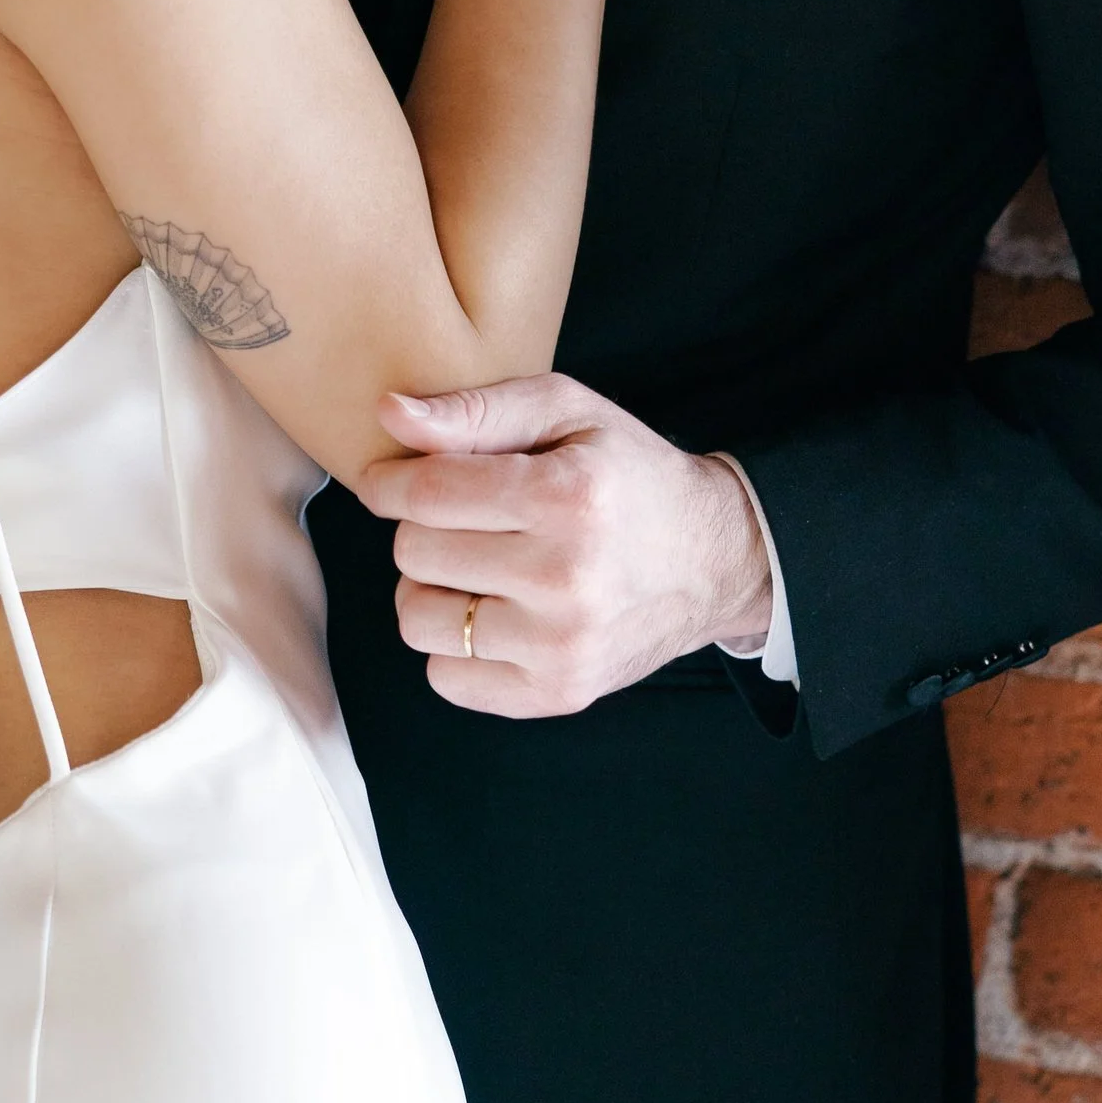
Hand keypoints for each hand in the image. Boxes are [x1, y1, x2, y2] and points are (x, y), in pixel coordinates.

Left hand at [355, 373, 774, 718]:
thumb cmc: (629, 475)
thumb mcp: (567, 413)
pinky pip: (446, 677)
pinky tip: (493, 613)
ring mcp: (562, 645)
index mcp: (567, 497)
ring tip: (474, 568)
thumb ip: (475, 410)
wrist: (714, 561)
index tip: (388, 482)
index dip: (388, 484)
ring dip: (431, 589)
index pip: (426, 494)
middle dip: (422, 530)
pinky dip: (454, 645)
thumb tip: (387, 414)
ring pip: (418, 620)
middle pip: (414, 555)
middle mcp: (565, 577)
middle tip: (462, 521)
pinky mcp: (558, 693)